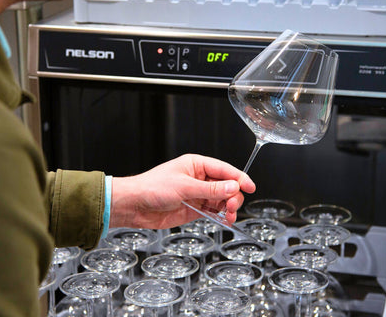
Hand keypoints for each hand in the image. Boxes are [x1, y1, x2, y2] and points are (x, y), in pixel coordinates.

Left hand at [109, 154, 255, 228]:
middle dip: (233, 196)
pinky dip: (220, 216)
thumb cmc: (152, 188)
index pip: (224, 170)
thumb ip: (211, 189)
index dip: (239, 178)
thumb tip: (233, 187)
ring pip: (221, 200)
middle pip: (226, 186)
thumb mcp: (184, 187)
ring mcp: (197, 194)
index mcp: (196, 164)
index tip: (251, 187)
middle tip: (231, 206)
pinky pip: (213, 211)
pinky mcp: (194, 209)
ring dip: (228, 208)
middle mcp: (199, 178)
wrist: (134, 206)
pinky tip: (224, 220)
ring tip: (228, 216)